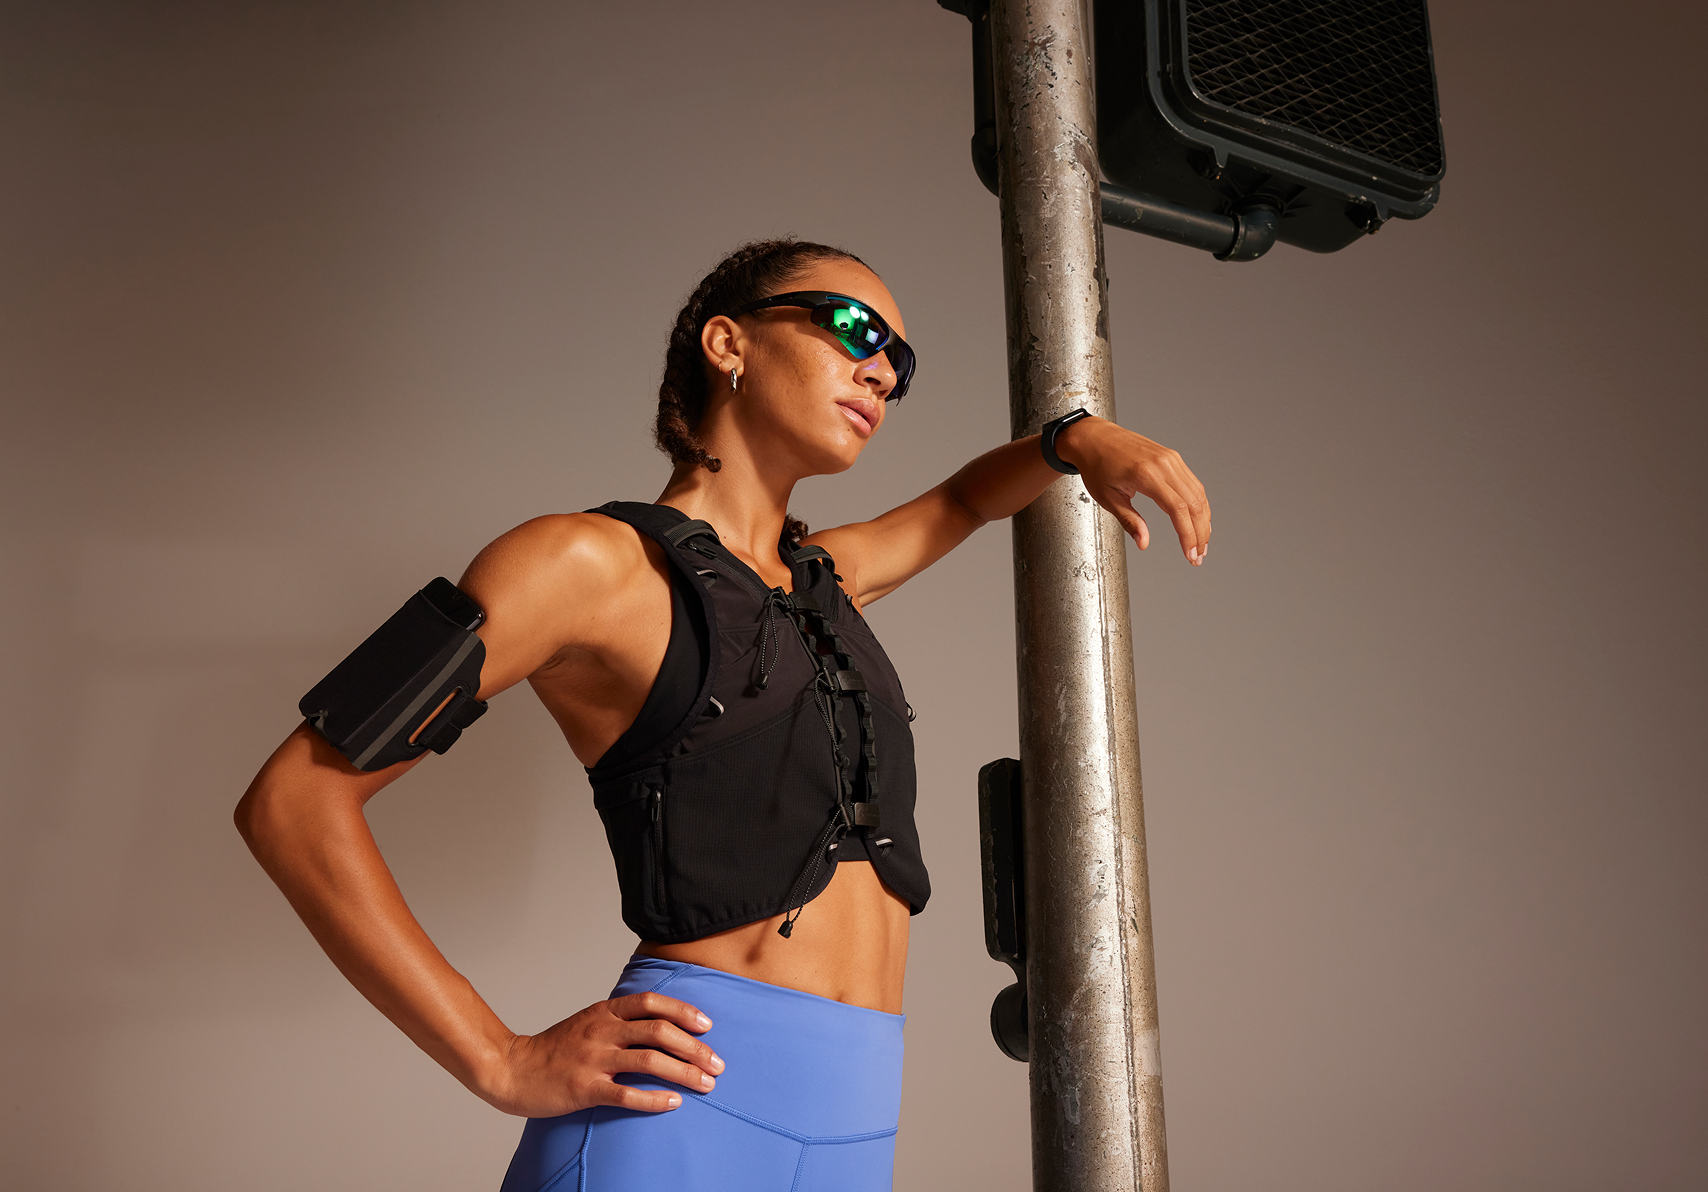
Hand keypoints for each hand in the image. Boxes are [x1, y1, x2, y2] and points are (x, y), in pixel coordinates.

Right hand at [483, 991, 724, 1116]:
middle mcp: (602, 1031)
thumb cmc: (555, 1048)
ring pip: (649, 1061)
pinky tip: (674, 1103)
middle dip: (695, 1047)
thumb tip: (661, 1023)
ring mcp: (593, 1060)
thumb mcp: (588, 1022)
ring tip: (706, 1084)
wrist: (512, 1069)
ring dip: (684, 1072)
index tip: (707, 1026)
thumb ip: (620, 1020)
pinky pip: (626, 1094)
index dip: (684, 1011)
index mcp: (604, 1012)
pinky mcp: (584, 1089)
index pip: (652, 1003)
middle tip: (717, 1064)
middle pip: (659, 1032)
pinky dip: (654, 1099)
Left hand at [1054, 416, 1211, 564]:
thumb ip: (1130, 521)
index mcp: (1146, 474)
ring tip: (1201, 543)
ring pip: (1198, 493)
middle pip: (1194, 503)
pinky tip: (1198, 520)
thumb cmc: (1096, 466)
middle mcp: (1163, 464)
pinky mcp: (1172, 457)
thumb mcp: (1108, 498)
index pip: (1177, 509)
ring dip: (1203, 521)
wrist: (1093, 437)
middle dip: (1199, 533)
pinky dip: (1199, 504)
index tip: (1189, 554)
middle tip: (1198, 556)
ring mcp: (1170, 458)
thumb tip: (1144, 543)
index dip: (1187, 534)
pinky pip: (1192, 483)